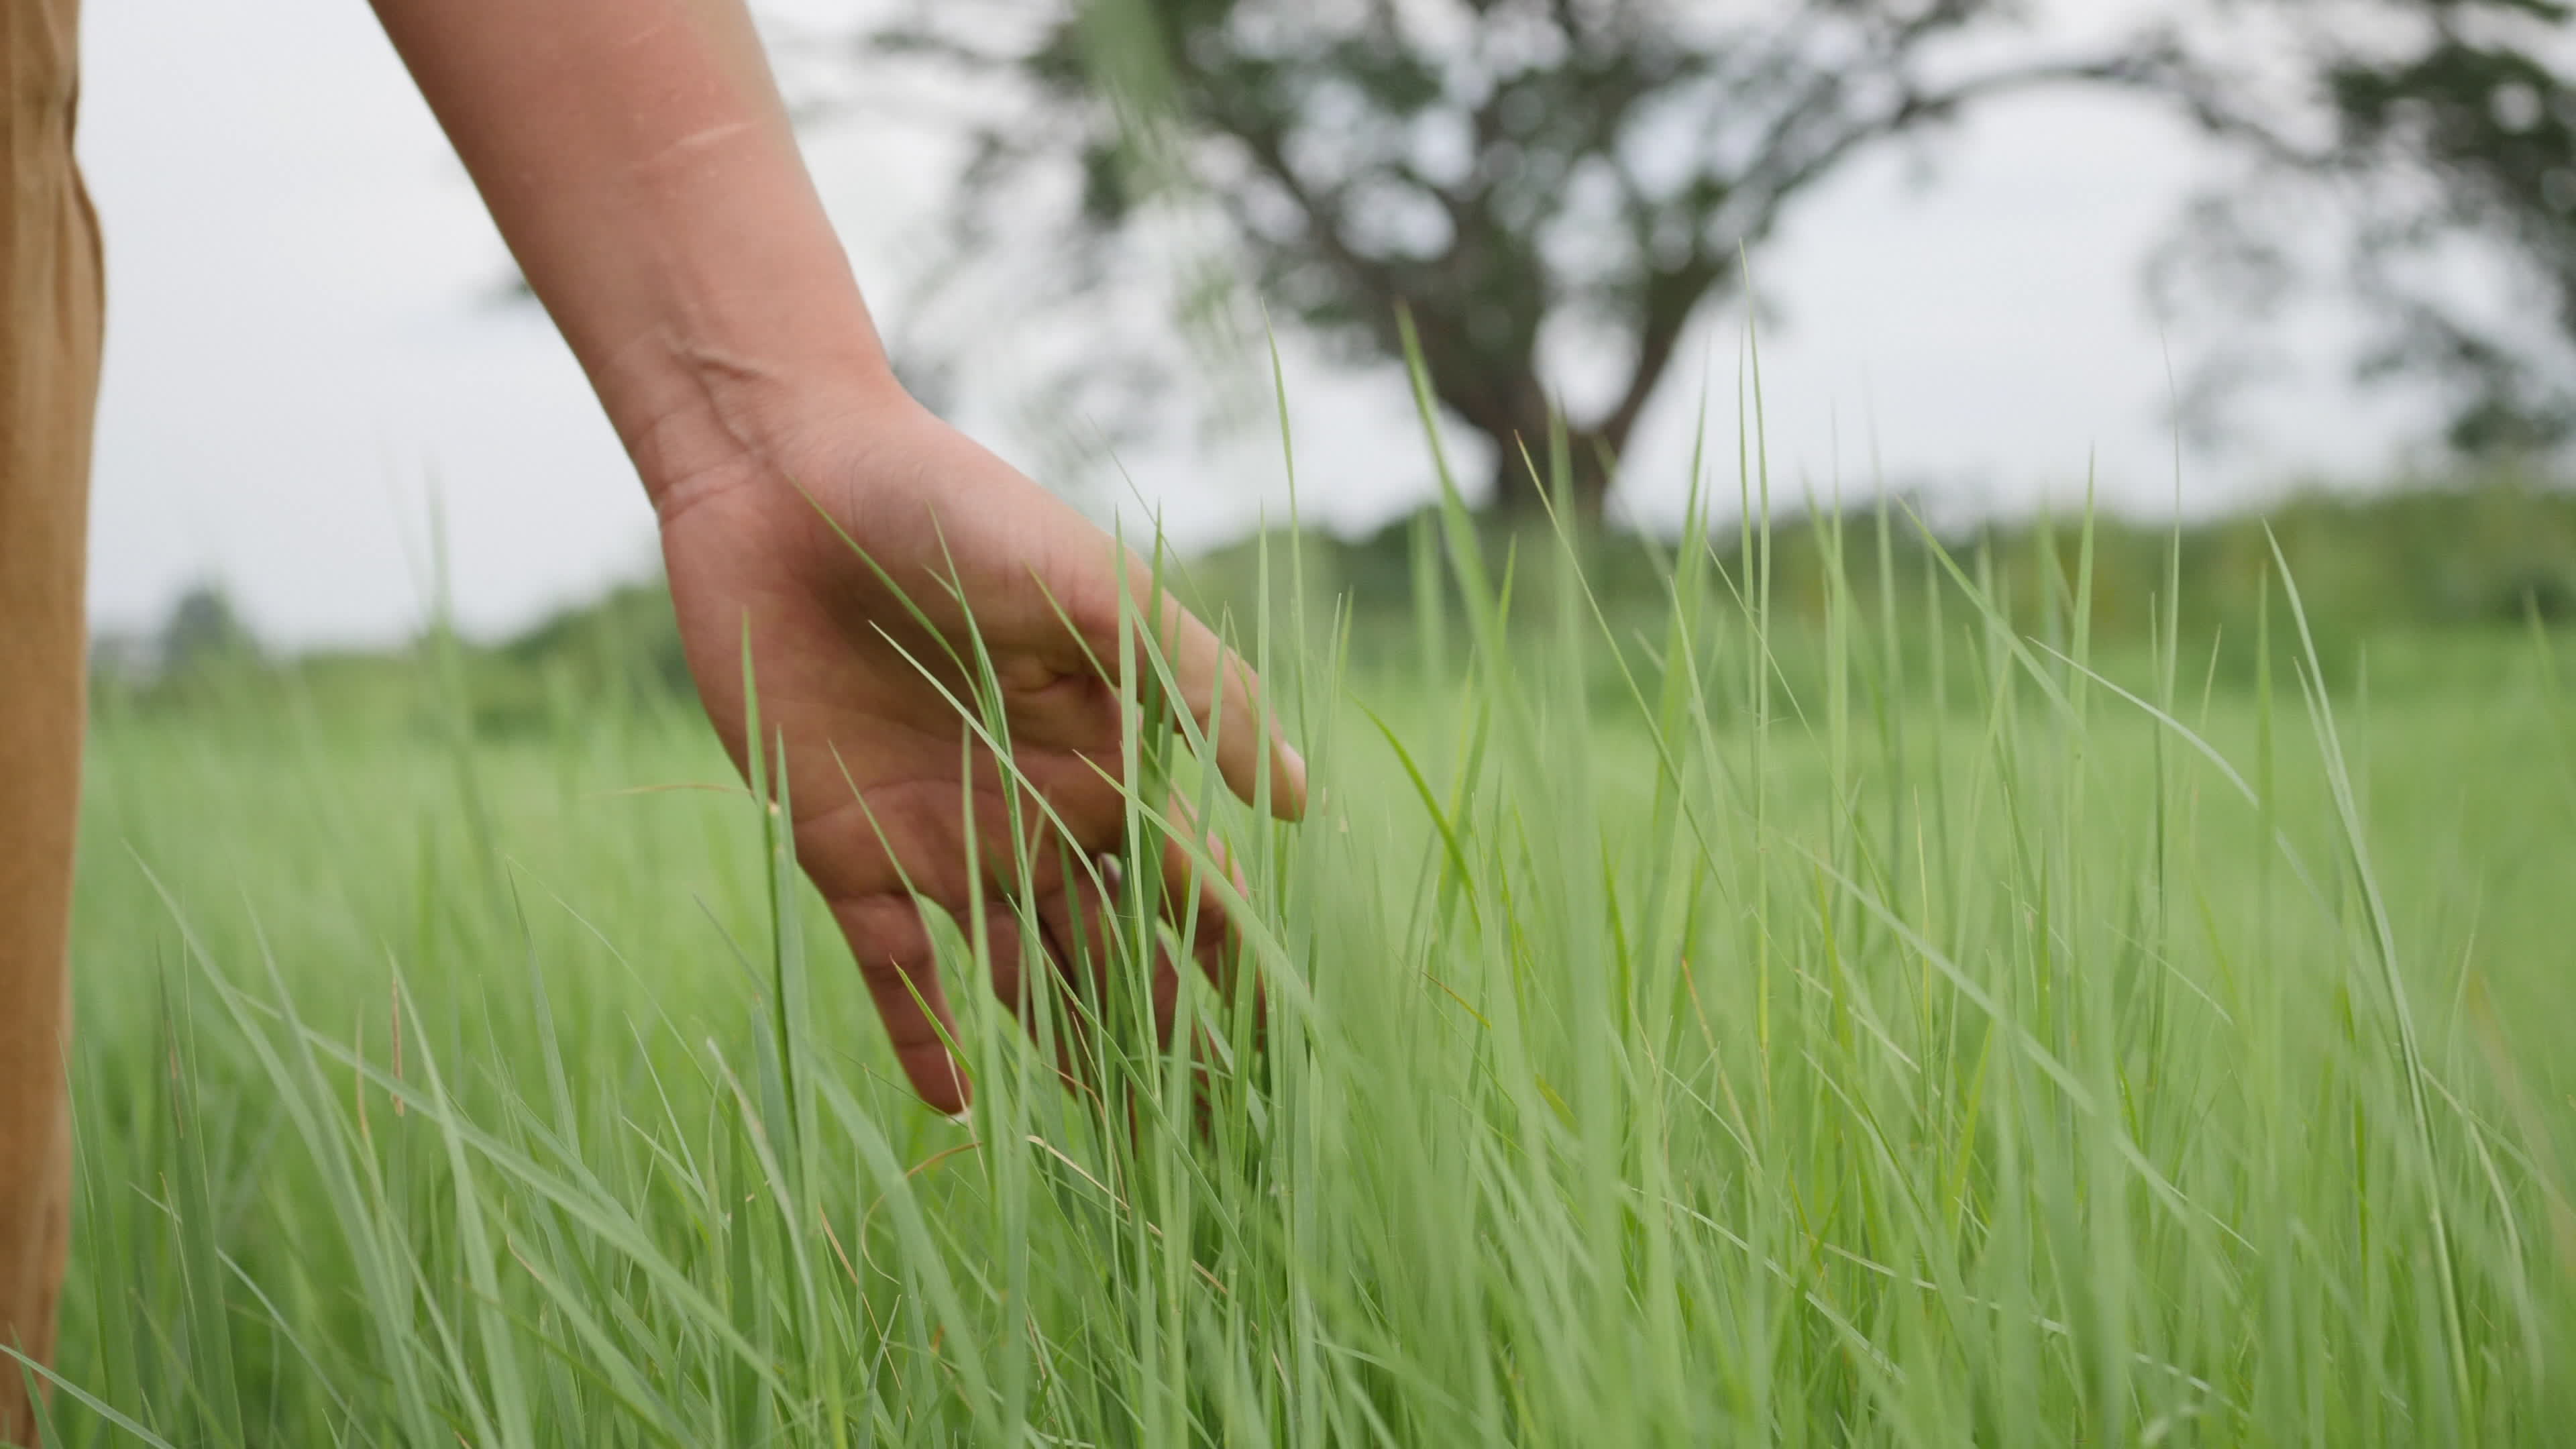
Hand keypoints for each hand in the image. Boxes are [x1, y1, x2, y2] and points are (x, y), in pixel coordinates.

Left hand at [655, 385, 1304, 1114]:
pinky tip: (959, 1105)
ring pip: (1025, 976)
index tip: (1291, 1049)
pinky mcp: (844, 847)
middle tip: (1220, 1134)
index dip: (1239, 963)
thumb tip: (1297, 797)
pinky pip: (893, 965)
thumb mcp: (1091, 586)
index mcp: (1109, 754)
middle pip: (1119, 953)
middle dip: (1170, 1040)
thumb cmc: (951, 509)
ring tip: (1120, 1148)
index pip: (1193, 884)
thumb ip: (1194, 686)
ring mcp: (944, 835)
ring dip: (1070, 1054)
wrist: (781, 478)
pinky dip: (922, 1033)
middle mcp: (1038, 809)